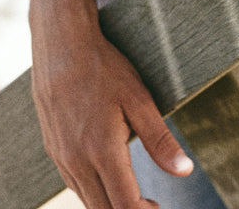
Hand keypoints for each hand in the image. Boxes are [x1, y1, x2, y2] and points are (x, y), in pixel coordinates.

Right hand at [29, 0, 192, 208]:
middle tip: (152, 204)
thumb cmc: (103, 68)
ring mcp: (61, 157)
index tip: (160, 207)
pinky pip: (74, 184)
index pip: (124, 206)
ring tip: (136, 196)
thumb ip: (160, 140)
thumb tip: (185, 171)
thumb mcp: (139, 98)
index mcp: (101, 151)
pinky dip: (93, 191)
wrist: (60, 45)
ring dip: (110, 204)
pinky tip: (108, 178)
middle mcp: (77, 161)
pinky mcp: (53, 149)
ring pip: (87, 200)